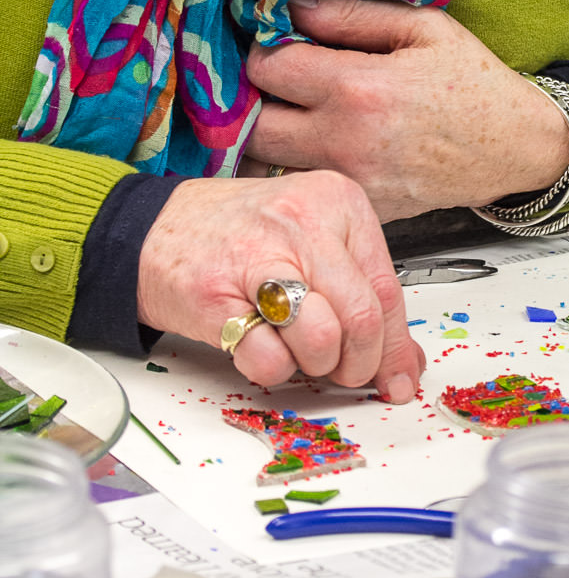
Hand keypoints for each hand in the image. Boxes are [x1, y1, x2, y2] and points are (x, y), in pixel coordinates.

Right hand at [136, 170, 423, 394]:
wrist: (153, 228)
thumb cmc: (239, 235)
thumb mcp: (314, 243)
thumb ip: (361, 291)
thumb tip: (405, 358)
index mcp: (337, 200)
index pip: (388, 288)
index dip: (396, 347)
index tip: (400, 377)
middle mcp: (302, 221)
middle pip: (361, 317)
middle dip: (358, 363)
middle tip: (344, 371)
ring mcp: (258, 256)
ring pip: (323, 338)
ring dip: (314, 365)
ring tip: (296, 348)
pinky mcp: (217, 298)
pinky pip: (270, 359)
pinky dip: (272, 369)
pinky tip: (260, 345)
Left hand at [244, 0, 568, 220]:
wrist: (518, 148)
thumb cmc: (474, 83)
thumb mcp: (423, 28)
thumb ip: (351, 16)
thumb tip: (292, 6)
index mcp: (359, 88)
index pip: (267, 67)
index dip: (264, 49)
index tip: (280, 45)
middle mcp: (347, 141)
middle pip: (252, 124)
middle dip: (255, 99)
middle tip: (278, 85)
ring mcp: (353, 181)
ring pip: (268, 166)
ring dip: (268, 138)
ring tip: (290, 116)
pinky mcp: (362, 208)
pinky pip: (305, 188)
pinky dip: (299, 168)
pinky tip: (320, 146)